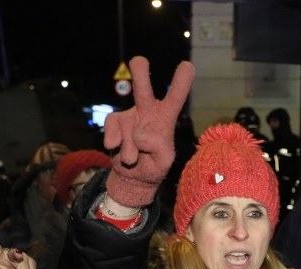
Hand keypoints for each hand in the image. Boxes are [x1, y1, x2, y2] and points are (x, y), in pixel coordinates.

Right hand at [103, 56, 195, 206]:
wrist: (133, 175)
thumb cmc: (154, 164)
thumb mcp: (164, 161)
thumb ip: (157, 148)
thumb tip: (138, 135)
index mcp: (166, 116)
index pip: (175, 98)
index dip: (181, 83)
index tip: (187, 66)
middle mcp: (147, 110)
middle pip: (142, 89)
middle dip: (140, 74)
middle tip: (138, 61)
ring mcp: (129, 115)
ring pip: (128, 132)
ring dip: (130, 151)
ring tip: (135, 158)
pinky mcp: (113, 122)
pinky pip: (113, 133)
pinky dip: (116, 146)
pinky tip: (119, 150)